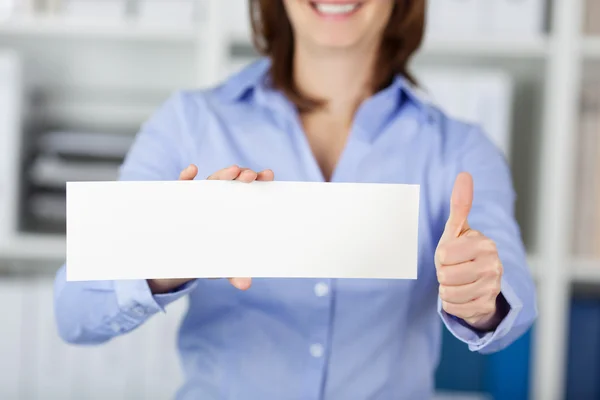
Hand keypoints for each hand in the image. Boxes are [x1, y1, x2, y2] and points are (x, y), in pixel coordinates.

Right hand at [147, 164, 273, 293]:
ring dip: (222, 174)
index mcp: (235, 207)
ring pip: (212, 181)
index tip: (269, 175)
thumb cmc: (211, 255)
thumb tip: (245, 285)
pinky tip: (191, 170)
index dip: (260, 180)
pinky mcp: (180, 200)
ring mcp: (200, 197)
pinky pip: (182, 186)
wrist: (184, 259)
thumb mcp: (223, 265)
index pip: (250, 189)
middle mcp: (220, 197)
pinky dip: (186, 177)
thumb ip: (235, 272)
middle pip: (233, 181)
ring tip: (233, 170)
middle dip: (243, 174)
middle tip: (251, 175)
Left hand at [435, 172, 504, 330]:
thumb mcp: (457, 229)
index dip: (442, 256)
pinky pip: (454, 309)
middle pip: (445, 276)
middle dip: (444, 274)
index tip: (452, 254)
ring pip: (448, 294)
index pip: (443, 255)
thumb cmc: (462, 251)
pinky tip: (462, 296)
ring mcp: (493, 288)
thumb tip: (464, 174)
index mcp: (484, 243)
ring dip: (446, 290)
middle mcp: (494, 265)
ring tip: (458, 282)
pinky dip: (452, 304)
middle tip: (455, 269)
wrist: (479, 283)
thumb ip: (460, 204)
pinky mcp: (487, 307)